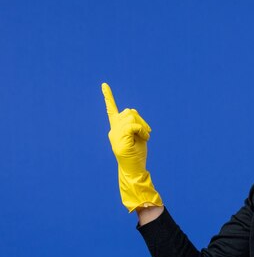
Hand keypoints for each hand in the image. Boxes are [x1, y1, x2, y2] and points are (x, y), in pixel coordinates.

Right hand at [103, 83, 162, 211]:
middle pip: (129, 111)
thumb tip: (131, 111)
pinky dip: (141, 130)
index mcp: (116, 129)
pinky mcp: (120, 139)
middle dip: (141, 119)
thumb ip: (134, 123)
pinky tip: (145, 138)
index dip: (108, 97)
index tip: (104, 85)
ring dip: (142, 125)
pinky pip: (132, 125)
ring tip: (144, 137)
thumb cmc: (138, 155)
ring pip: (130, 116)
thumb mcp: (138, 136)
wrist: (135, 170)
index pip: (111, 111)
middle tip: (146, 132)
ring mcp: (115, 135)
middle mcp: (113, 130)